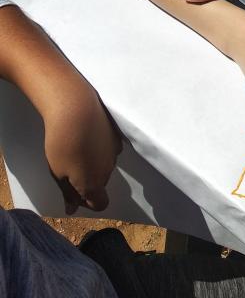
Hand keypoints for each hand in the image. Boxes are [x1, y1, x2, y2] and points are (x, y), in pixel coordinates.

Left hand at [42, 81, 122, 213]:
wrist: (76, 108)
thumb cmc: (62, 144)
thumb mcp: (58, 173)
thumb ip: (68, 193)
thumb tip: (72, 209)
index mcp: (94, 183)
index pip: (100, 204)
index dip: (87, 203)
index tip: (73, 192)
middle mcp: (108, 170)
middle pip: (100, 184)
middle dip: (87, 181)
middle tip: (68, 169)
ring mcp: (114, 151)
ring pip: (104, 165)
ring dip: (93, 163)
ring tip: (75, 149)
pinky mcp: (115, 134)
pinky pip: (108, 149)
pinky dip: (99, 148)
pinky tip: (86, 137)